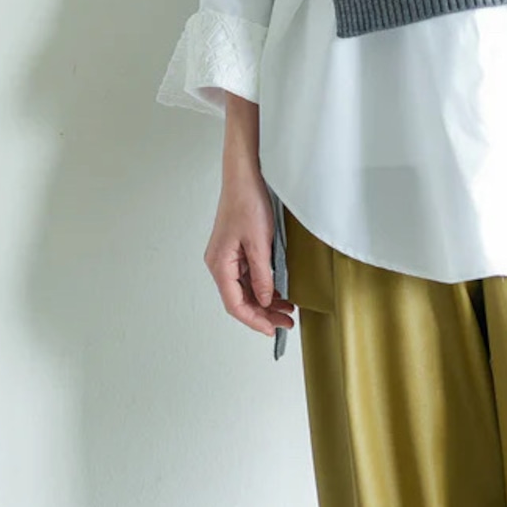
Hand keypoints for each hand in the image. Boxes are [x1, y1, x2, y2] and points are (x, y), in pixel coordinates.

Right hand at [204, 171, 296, 338]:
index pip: (235, 304)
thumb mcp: (259, 242)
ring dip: (264, 300)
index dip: (254, 320)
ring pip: (245, 289)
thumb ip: (262, 275)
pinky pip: (248, 275)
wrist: (244, 175)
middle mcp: (220, 263)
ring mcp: (227, 256)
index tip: (272, 330)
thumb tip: (264, 301)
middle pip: (240, 299)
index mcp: (220, 264)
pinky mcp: (236, 249)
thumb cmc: (247, 202)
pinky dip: (262, 285)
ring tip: (287, 309)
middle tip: (286, 322)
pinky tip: (277, 291)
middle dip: (263, 313)